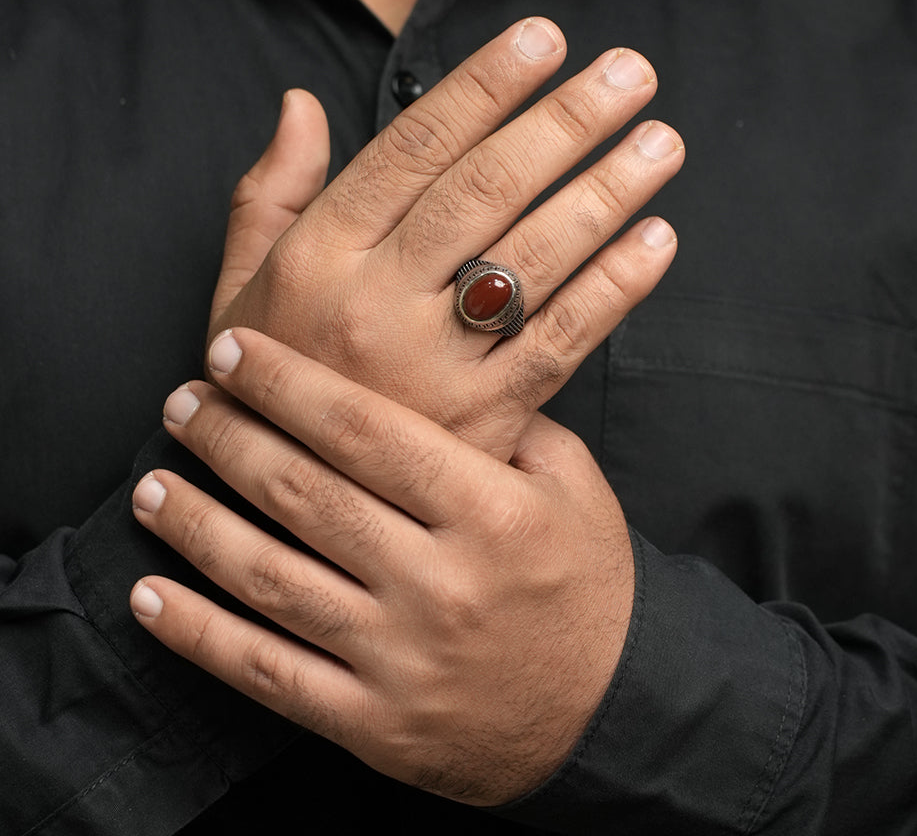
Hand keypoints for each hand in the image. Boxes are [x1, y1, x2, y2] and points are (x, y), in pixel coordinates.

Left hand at [130, 329, 633, 804]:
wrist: (610, 710)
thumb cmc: (588, 582)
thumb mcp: (573, 485)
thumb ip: (505, 424)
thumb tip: (426, 370)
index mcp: (490, 512)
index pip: (367, 432)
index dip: (288, 384)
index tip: (234, 351)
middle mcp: (439, 582)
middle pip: (306, 496)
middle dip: (230, 439)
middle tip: (184, 403)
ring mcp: (401, 658)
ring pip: (272, 581)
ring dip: (198, 527)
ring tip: (151, 484)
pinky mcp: (374, 721)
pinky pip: (269, 675)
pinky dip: (200, 636)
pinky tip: (150, 596)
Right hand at [208, 18, 682, 458]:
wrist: (286, 508)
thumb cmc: (269, 379)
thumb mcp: (241, 283)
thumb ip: (268, 191)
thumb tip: (301, 100)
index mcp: (317, 255)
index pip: (411, 148)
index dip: (483, 86)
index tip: (546, 37)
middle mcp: (373, 303)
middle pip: (483, 191)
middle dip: (564, 123)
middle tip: (631, 72)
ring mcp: (431, 368)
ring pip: (530, 261)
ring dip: (604, 193)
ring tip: (660, 142)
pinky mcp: (480, 424)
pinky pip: (557, 345)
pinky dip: (613, 291)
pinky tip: (658, 241)